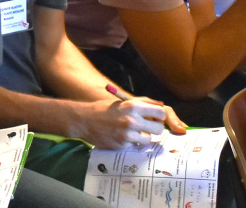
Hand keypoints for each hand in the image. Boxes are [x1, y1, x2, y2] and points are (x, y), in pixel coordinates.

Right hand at [70, 97, 186, 148]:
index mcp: (133, 106)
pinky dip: (131, 142)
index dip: (160, 116)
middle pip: (158, 128)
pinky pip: (135, 145)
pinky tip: (122, 136)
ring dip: (143, 137)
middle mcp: (132, 120)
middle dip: (154, 128)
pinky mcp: (122, 144)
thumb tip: (161, 105)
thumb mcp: (123, 101)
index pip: (161, 112)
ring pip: (148, 139)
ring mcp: (127, 134)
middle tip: (147, 127)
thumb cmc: (105, 109)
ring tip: (133, 132)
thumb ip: (143, 102)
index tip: (156, 118)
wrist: (84, 120)